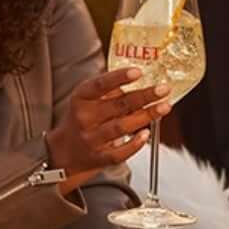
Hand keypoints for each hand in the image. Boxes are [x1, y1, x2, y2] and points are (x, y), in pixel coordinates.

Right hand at [46, 67, 168, 191]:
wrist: (64, 151)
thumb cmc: (82, 118)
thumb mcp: (88, 99)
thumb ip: (111, 91)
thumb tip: (143, 80)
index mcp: (81, 98)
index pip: (100, 85)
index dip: (119, 77)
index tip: (138, 71)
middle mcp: (84, 117)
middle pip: (118, 105)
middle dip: (144, 96)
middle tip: (163, 89)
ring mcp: (91, 139)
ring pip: (121, 127)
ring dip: (145, 116)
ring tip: (164, 107)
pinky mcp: (99, 157)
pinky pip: (119, 152)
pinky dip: (134, 144)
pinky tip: (146, 134)